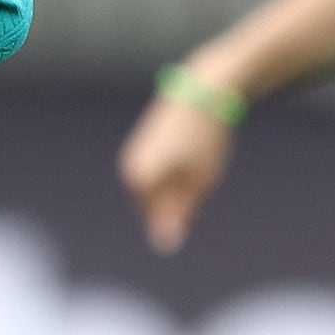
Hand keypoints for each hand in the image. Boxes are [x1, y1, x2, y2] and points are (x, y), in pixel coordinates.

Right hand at [120, 86, 230, 251]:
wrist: (203, 91)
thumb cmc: (204, 139)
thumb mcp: (200, 182)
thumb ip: (180, 213)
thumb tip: (166, 242)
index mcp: (140, 181)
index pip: (157, 221)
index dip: (182, 214)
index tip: (197, 188)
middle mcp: (129, 170)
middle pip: (153, 207)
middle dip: (177, 201)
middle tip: (199, 173)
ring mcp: (133, 158)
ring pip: (156, 191)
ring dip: (177, 186)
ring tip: (196, 160)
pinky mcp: (141, 148)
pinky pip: (157, 176)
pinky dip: (174, 172)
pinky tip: (189, 151)